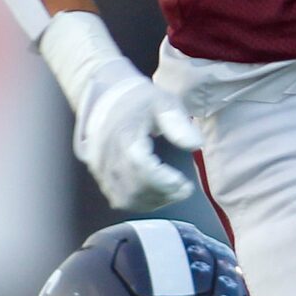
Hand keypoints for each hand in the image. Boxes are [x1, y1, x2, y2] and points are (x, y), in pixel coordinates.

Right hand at [38, 10, 201, 210]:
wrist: (106, 95)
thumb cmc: (138, 99)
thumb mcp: (163, 102)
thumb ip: (178, 123)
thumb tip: (197, 145)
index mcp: (123, 133)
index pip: (140, 167)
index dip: (164, 181)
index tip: (184, 184)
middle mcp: (106, 154)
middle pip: (134, 188)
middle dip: (163, 194)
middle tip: (183, 189)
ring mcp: (99, 166)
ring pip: (125, 198)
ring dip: (152, 201)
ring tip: (172, 192)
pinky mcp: (98, 174)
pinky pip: (117, 198)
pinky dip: (139, 201)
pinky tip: (156, 193)